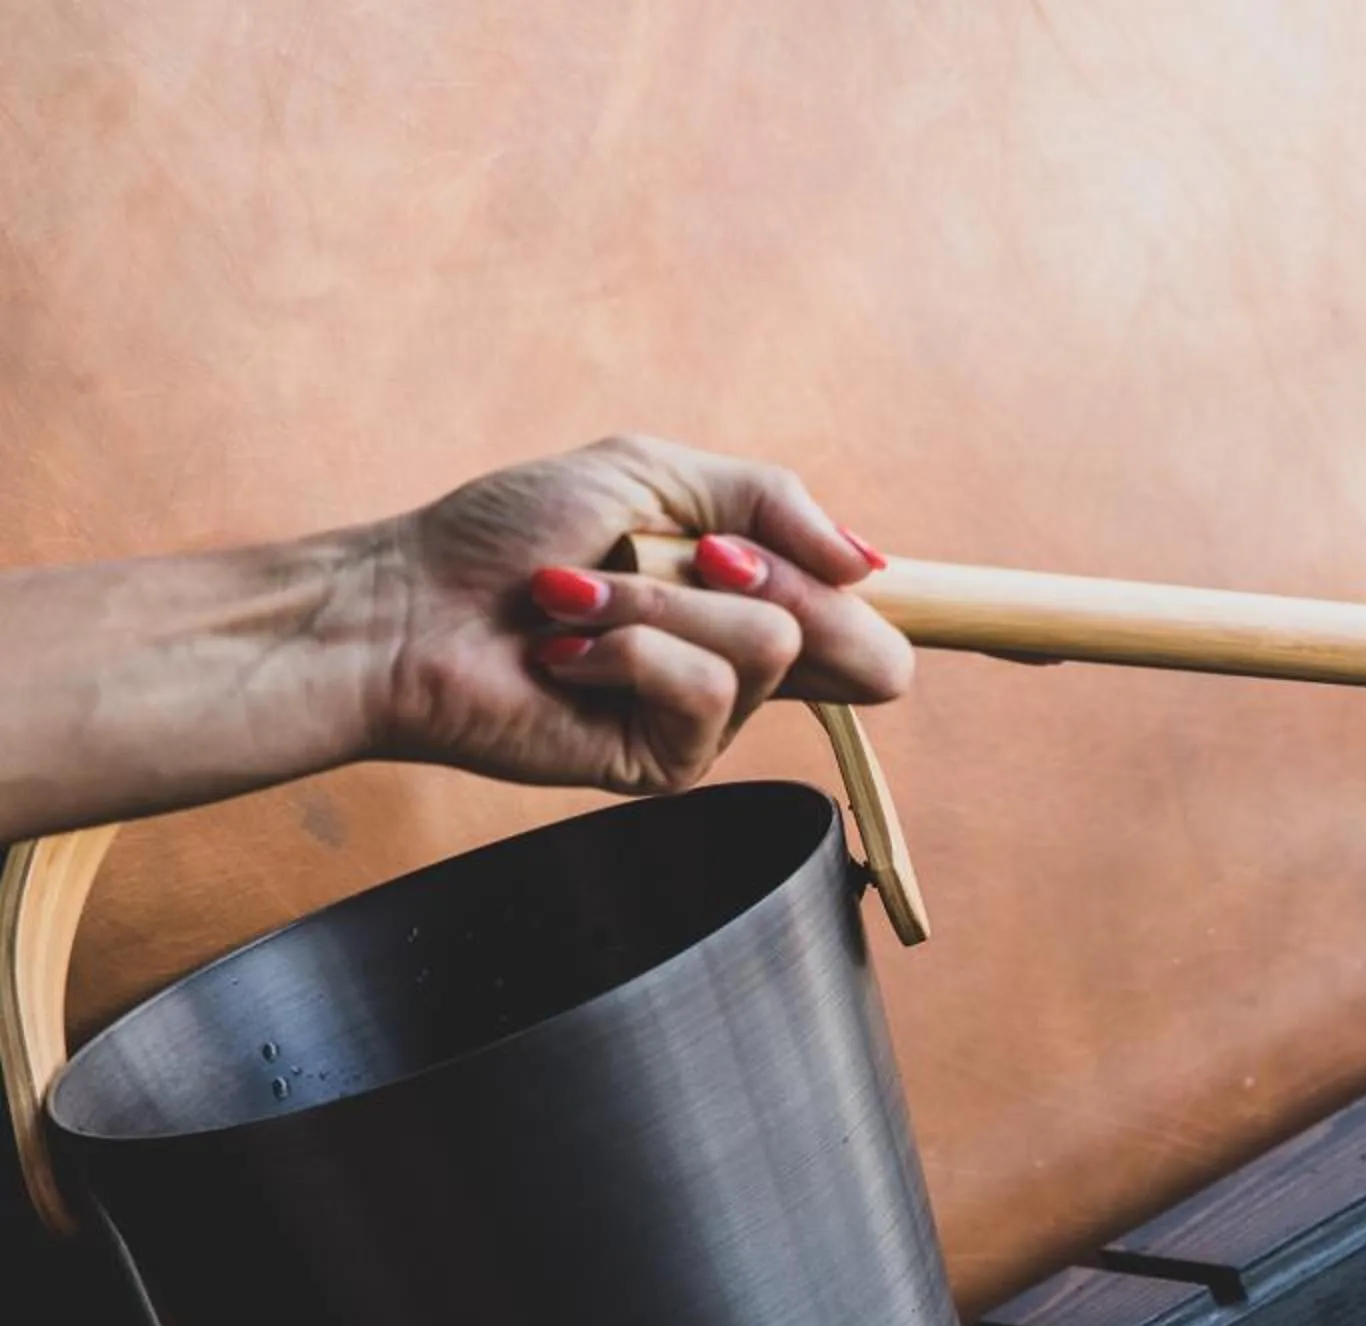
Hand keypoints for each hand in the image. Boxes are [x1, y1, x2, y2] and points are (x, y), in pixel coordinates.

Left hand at [369, 435, 915, 794]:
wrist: (404, 604)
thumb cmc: (507, 536)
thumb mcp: (653, 474)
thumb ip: (771, 499)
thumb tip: (872, 564)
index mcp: (752, 597)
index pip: (876, 618)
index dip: (906, 607)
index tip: (913, 595)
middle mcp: (746, 668)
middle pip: (860, 640)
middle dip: (770, 573)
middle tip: (695, 554)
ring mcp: (710, 721)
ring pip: (769, 645)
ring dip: (661, 602)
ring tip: (574, 602)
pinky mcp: (668, 763)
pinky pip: (706, 690)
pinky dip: (628, 649)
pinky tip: (563, 655)